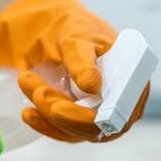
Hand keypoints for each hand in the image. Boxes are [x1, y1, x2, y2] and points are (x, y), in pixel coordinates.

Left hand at [0, 0, 150, 141]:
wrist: (57, 31)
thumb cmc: (76, 28)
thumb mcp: (78, 35)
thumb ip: (83, 59)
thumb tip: (93, 87)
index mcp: (133, 82)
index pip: (115, 114)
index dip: (86, 118)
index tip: (57, 109)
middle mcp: (123, 105)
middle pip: (93, 128)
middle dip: (59, 114)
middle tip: (36, 91)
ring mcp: (102, 116)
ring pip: (74, 132)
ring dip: (47, 115)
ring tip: (27, 84)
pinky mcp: (82, 122)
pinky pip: (63, 132)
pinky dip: (43, 124)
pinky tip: (27, 112)